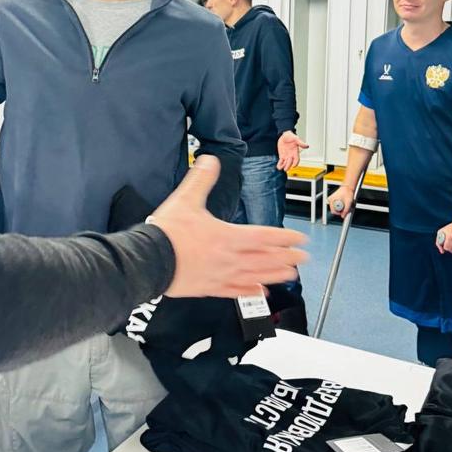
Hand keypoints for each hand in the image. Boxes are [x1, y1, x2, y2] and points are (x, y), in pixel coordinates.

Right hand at [150, 155, 306, 296]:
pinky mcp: (210, 287)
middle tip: (303, 258)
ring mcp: (221, 275)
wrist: (148, 261)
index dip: (284, 237)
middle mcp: (229, 257)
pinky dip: (251, 291)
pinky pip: (236, 291)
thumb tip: (210, 160)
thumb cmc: (167, 234)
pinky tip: (261, 291)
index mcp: (227, 236)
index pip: (264, 236)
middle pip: (265, 258)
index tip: (299, 238)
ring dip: (275, 275)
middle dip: (286, 257)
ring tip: (291, 275)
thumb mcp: (185, 199)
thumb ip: (201, 179)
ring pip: (255, 276)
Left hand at [277, 130, 307, 171]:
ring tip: (281, 168)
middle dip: (288, 166)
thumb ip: (301, 143)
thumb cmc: (290, 136)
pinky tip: (278, 167)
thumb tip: (307, 146)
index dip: (295, 163)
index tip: (293, 166)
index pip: (297, 159)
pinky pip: (281, 161)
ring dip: (284, 166)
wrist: (284, 135)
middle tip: (286, 169)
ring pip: (286, 163)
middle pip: (290, 162)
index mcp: (295, 152)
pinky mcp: (282, 156)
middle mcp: (291, 155)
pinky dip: (280, 164)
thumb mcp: (296, 138)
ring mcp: (286, 156)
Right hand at [328, 185, 354, 218]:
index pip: (333, 211)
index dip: (339, 213)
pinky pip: (336, 205)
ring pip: (336, 207)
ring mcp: (331, 199)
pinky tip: (344, 202)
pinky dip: (341, 205)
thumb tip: (343, 216)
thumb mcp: (348, 203)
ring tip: (345, 203)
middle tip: (346, 207)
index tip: (344, 212)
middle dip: (340, 210)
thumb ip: (346, 211)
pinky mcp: (333, 199)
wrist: (348, 187)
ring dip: (341, 207)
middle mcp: (330, 200)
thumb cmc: (348, 193)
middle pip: (334, 210)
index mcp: (332, 200)